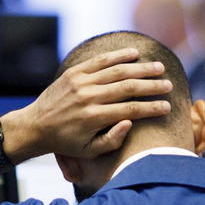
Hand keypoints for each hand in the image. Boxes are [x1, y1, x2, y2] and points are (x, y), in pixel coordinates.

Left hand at [0, 48, 170, 162]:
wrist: (36, 126)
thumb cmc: (66, 142)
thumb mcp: (89, 151)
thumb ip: (112, 140)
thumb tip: (130, 122)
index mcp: (94, 118)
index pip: (131, 109)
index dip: (152, 107)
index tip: (167, 106)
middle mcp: (89, 97)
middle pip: (128, 87)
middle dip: (151, 85)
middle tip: (168, 84)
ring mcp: (81, 82)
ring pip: (117, 70)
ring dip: (140, 68)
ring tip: (159, 67)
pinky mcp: (74, 72)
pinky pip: (100, 61)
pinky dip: (118, 56)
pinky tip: (134, 54)